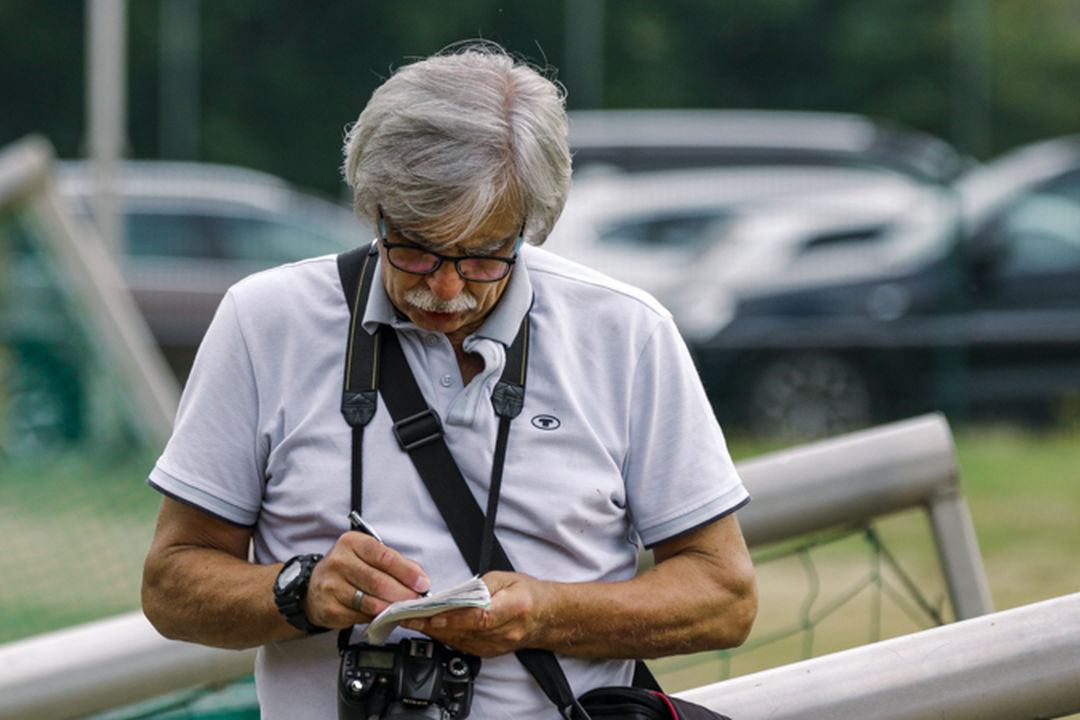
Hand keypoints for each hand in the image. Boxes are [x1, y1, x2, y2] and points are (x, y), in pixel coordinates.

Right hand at [304, 531, 430, 629]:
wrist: (314, 587)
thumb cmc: (347, 568)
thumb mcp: (367, 555)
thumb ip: (394, 563)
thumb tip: (419, 577)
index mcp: (351, 543)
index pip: (384, 556)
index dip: (407, 571)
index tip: (422, 583)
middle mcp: (339, 562)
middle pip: (379, 581)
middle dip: (403, 593)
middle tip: (416, 600)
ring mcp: (332, 587)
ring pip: (372, 602)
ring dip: (393, 608)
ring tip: (403, 608)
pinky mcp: (330, 609)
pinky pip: (361, 617)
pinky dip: (377, 618)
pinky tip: (383, 614)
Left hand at [400, 571, 550, 656]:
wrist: (546, 617)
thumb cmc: (528, 594)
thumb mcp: (506, 577)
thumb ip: (480, 586)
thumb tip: (456, 594)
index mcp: (514, 607)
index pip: (481, 616)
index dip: (456, 617)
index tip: (435, 615)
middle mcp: (505, 631)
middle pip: (465, 631)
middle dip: (434, 624)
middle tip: (409, 616)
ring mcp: (498, 645)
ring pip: (460, 641)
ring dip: (435, 632)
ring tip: (412, 621)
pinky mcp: (490, 652)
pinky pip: (463, 646)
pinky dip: (445, 637)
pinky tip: (431, 630)